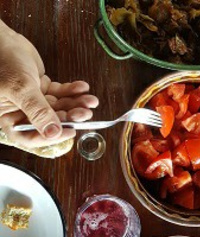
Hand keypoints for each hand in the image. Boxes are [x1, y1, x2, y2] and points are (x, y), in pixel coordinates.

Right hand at [0, 20, 97, 148]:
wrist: (1, 37)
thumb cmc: (2, 60)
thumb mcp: (20, 88)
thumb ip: (38, 111)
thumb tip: (53, 132)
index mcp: (9, 117)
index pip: (31, 137)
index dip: (52, 137)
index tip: (70, 131)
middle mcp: (22, 111)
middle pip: (51, 122)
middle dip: (71, 117)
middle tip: (85, 112)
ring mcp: (34, 100)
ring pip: (60, 107)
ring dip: (76, 104)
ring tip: (90, 100)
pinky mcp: (42, 88)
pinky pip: (61, 93)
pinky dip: (73, 91)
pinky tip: (82, 87)